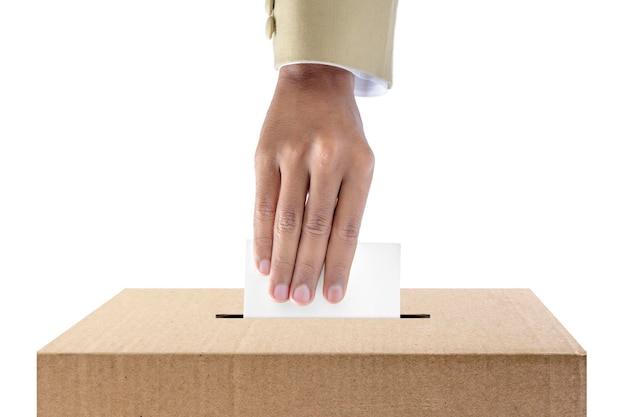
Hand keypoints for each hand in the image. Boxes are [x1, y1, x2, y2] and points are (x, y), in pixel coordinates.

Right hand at [253, 64, 373, 305]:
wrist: (314, 81)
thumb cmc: (340, 132)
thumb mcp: (357, 160)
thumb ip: (343, 203)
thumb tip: (323, 257)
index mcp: (360, 164)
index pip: (348, 227)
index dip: (338, 265)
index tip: (332, 295)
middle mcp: (327, 158)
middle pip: (315, 228)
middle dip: (305, 269)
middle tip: (298, 299)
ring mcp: (293, 154)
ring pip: (285, 220)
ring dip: (281, 260)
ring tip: (278, 288)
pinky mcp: (264, 153)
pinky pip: (261, 203)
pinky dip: (261, 236)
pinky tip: (262, 259)